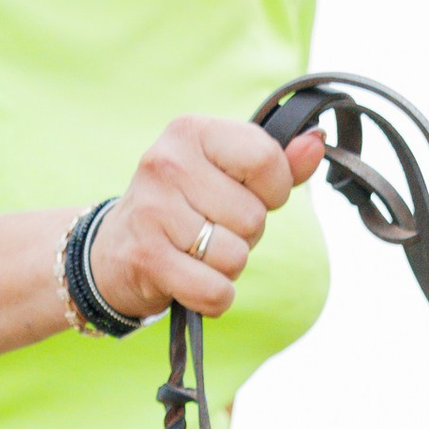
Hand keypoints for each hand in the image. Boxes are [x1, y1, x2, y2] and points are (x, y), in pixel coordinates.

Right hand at [87, 113, 324, 324]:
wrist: (112, 251)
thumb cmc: (183, 208)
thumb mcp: (225, 174)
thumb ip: (276, 162)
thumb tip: (315, 143)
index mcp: (191, 131)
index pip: (266, 159)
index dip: (272, 190)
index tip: (247, 195)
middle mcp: (167, 163)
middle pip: (254, 217)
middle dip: (244, 234)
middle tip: (211, 228)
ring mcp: (153, 210)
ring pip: (236, 256)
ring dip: (227, 266)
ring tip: (197, 252)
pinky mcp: (147, 258)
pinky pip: (215, 291)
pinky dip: (213, 297)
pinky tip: (191, 280)